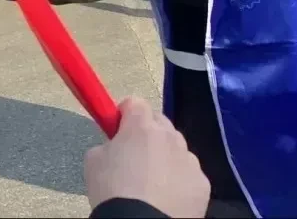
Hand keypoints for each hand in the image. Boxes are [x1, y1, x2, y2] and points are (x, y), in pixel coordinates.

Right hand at [84, 96, 209, 217]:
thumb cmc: (112, 190)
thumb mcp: (94, 160)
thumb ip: (108, 143)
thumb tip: (117, 145)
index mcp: (141, 127)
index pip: (135, 102)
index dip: (124, 113)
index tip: (117, 128)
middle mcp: (170, 138)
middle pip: (160, 122)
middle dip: (147, 132)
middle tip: (134, 154)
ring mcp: (190, 161)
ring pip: (177, 148)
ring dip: (166, 155)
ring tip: (153, 180)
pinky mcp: (203, 184)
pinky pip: (189, 172)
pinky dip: (179, 179)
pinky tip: (167, 195)